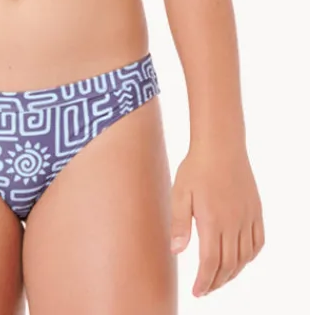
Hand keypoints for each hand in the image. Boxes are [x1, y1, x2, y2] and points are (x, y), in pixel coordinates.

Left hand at [170, 142, 264, 296]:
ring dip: (233, 272)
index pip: (211, 263)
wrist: (221, 144)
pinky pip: (258, 241)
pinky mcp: (256, 210)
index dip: (204, 282)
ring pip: (244, 257)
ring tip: (219, 278)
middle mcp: (233, 223)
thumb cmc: (196, 167)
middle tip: (205, 288)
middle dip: (216, 282)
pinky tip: (241, 259)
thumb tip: (176, 251)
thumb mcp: (179, 192)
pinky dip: (250, 256)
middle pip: (228, 265)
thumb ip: (179, 223)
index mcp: (213, 221)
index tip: (197, 292)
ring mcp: (247, 217)